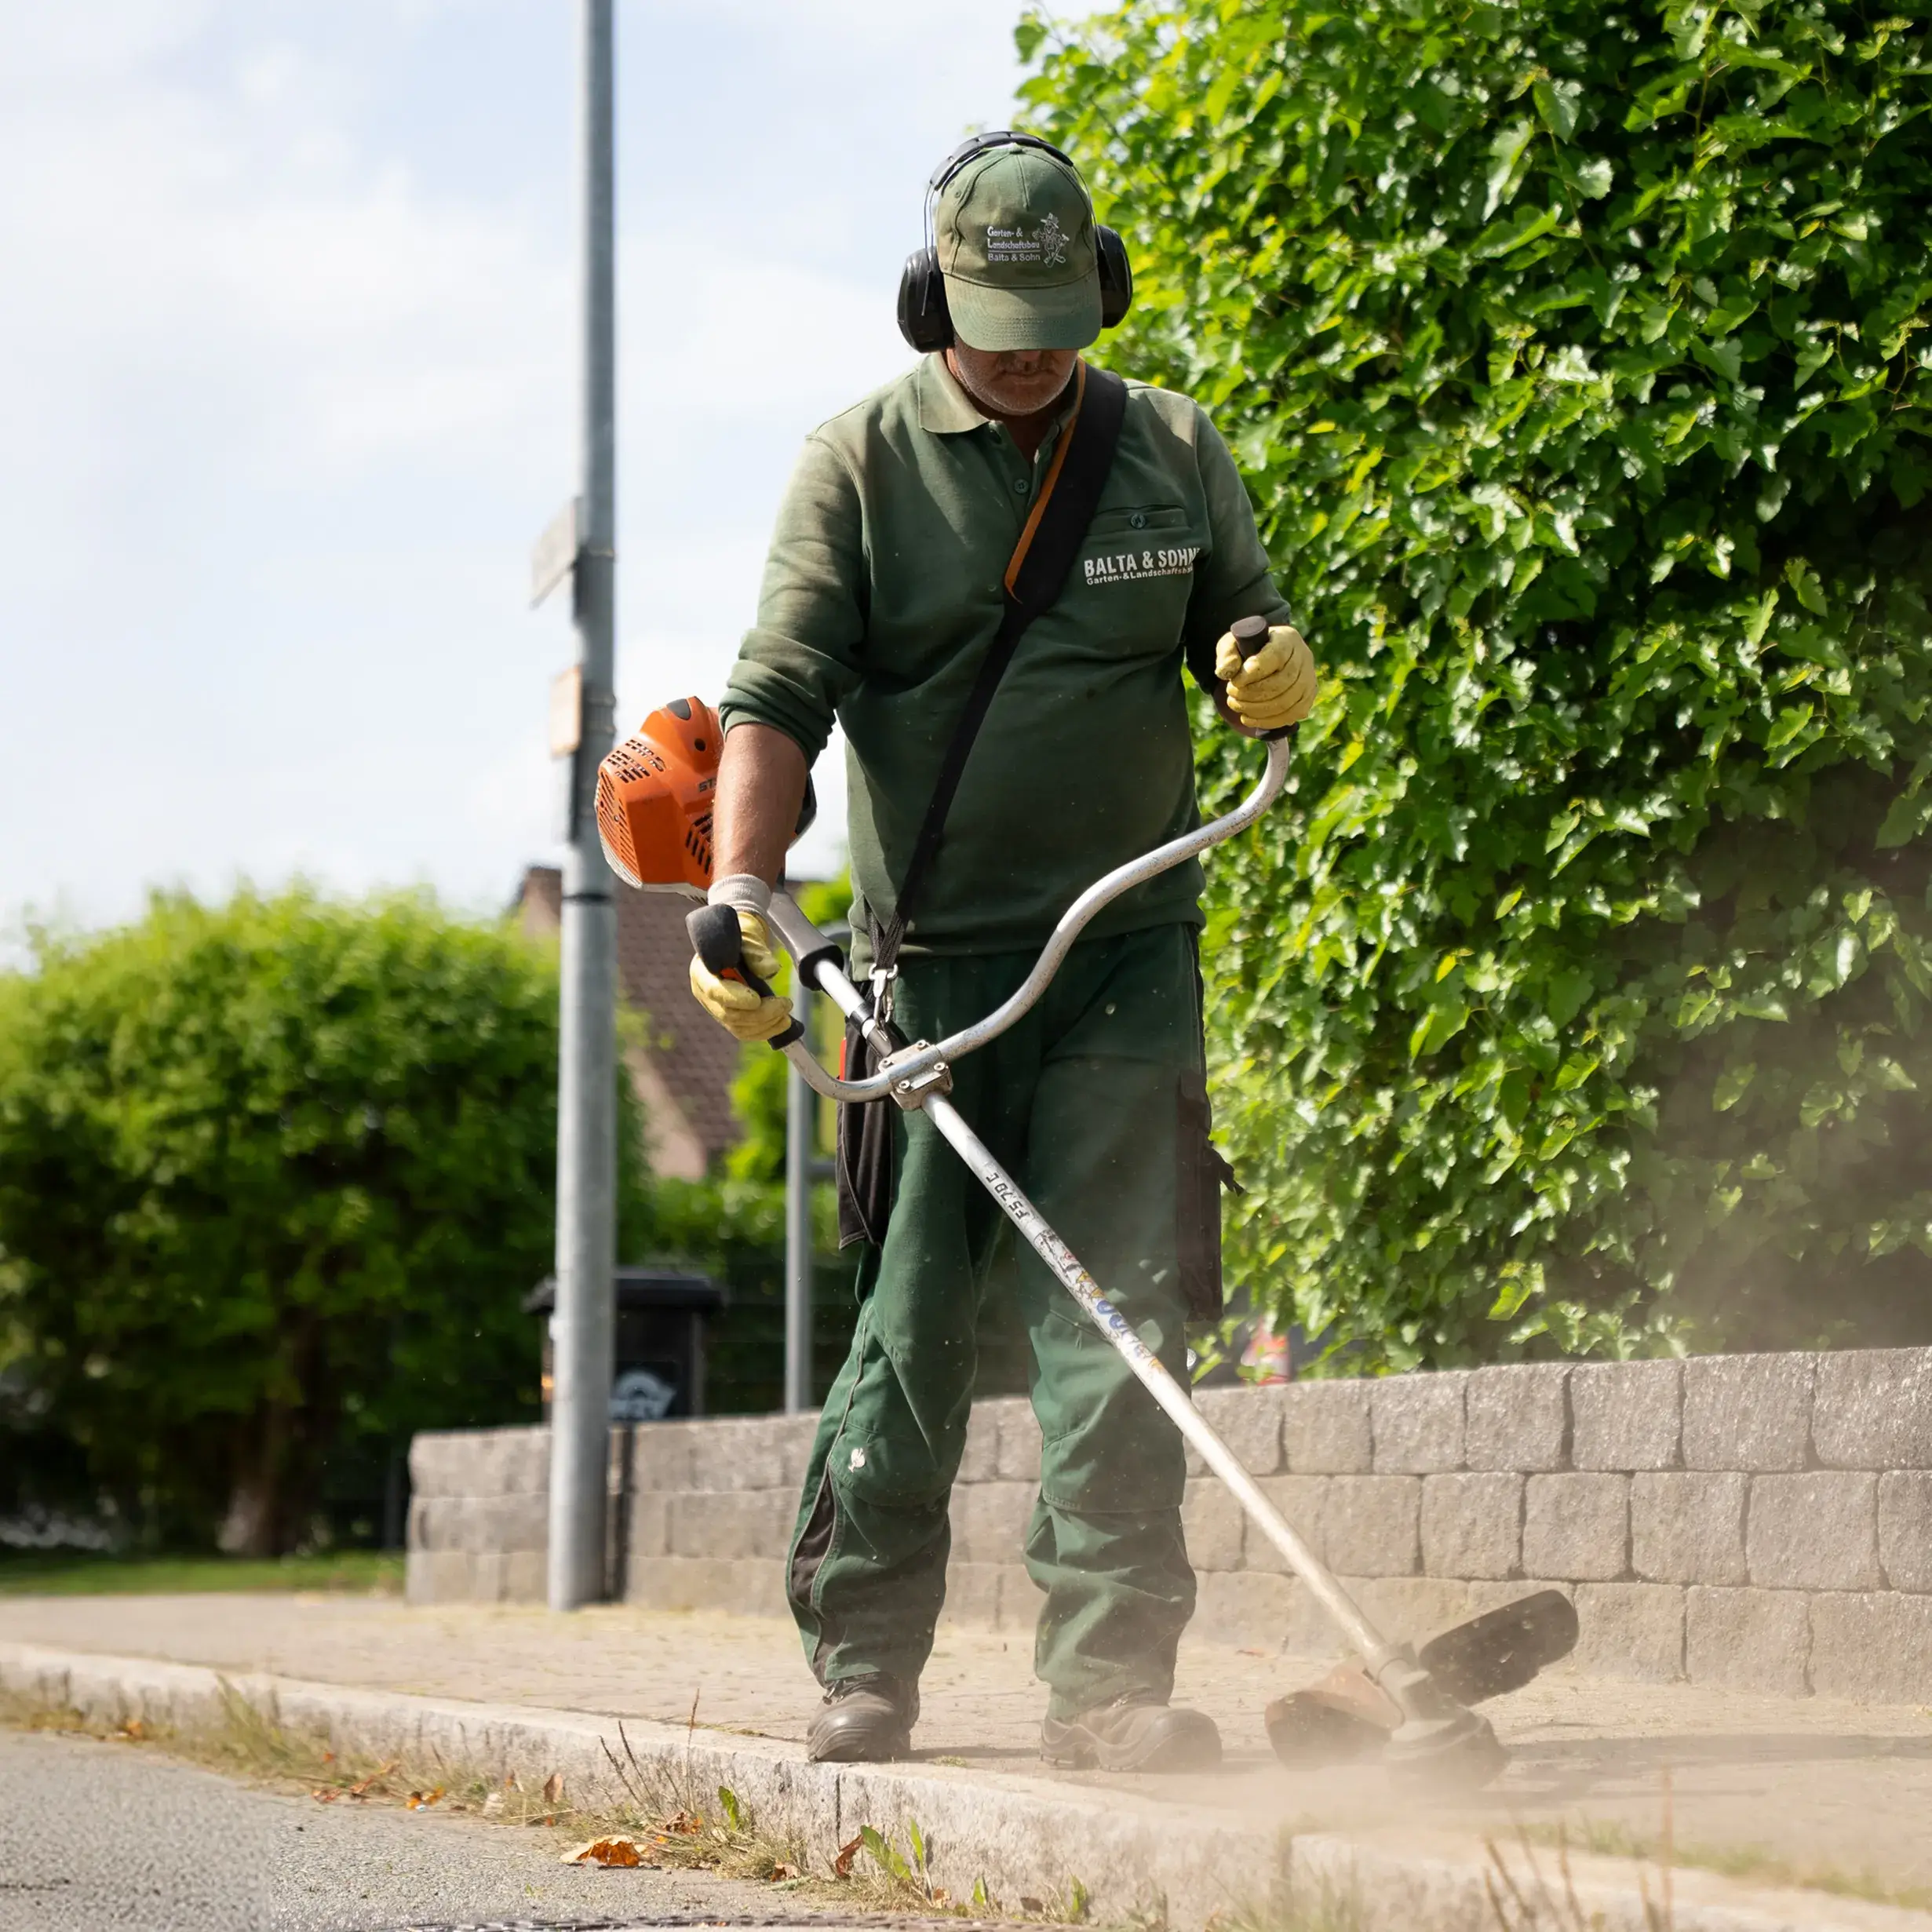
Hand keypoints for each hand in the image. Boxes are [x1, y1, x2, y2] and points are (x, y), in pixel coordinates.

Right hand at [688, 909, 793, 1041]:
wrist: (741, 945)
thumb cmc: (742, 938)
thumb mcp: (747, 938)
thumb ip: (756, 952)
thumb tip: (770, 970)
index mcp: (702, 971)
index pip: (715, 991)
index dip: (736, 999)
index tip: (758, 1000)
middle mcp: (704, 993)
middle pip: (729, 1014)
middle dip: (760, 1014)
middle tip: (785, 1004)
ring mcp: (715, 1008)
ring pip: (738, 1027)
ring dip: (765, 1025)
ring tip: (787, 1015)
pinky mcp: (728, 1017)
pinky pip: (744, 1032)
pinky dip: (765, 1031)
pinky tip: (781, 1023)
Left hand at [1215, 622, 1316, 731]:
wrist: (1264, 658)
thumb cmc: (1248, 649)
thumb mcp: (1233, 643)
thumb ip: (1227, 654)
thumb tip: (1226, 672)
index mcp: (1287, 639)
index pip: (1277, 655)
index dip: (1256, 671)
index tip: (1236, 681)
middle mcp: (1304, 658)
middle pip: (1282, 682)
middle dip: (1252, 693)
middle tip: (1230, 693)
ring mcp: (1309, 680)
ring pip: (1286, 702)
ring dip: (1256, 709)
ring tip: (1236, 704)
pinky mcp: (1307, 699)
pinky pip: (1290, 715)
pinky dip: (1267, 721)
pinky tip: (1247, 718)